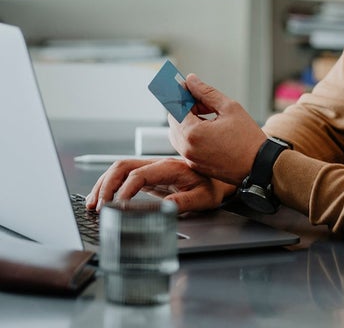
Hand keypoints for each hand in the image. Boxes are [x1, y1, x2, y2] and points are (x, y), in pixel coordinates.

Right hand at [85, 157, 234, 212]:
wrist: (219, 178)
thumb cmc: (212, 186)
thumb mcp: (202, 197)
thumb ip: (183, 202)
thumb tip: (164, 209)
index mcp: (169, 168)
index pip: (139, 175)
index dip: (125, 190)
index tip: (117, 208)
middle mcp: (157, 165)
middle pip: (123, 166)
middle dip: (106, 185)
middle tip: (98, 206)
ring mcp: (152, 168)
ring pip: (120, 168)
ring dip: (103, 183)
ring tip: (92, 203)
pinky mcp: (149, 176)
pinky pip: (124, 175)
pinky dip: (110, 185)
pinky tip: (102, 198)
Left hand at [168, 73, 266, 185]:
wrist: (260, 166)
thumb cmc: (248, 138)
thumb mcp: (229, 108)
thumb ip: (206, 92)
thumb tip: (191, 80)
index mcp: (192, 133)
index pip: (175, 107)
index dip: (182, 95)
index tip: (189, 87)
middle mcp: (186, 148)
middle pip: (175, 120)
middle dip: (187, 108)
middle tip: (206, 103)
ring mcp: (190, 159)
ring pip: (179, 133)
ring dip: (189, 121)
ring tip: (211, 116)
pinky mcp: (196, 165)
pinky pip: (186, 145)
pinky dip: (194, 134)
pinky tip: (212, 130)